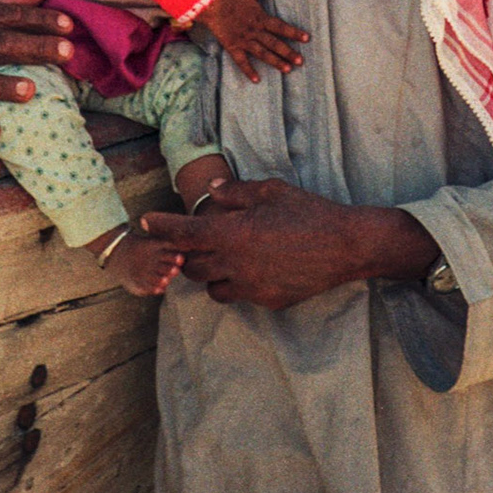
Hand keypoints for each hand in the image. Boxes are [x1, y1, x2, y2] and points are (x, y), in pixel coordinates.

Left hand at [138, 178, 438, 308]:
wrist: (346, 246)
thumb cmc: (310, 212)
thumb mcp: (272, 191)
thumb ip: (236, 193)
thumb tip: (213, 191)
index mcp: (233, 234)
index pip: (184, 234)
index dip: (161, 227)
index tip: (146, 222)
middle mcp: (235, 264)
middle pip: (192, 267)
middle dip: (188, 255)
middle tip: (196, 242)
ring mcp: (251, 287)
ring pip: (212, 288)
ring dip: (211, 273)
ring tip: (226, 257)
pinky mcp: (268, 301)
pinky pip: (240, 296)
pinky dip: (237, 284)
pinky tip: (255, 269)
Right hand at [196, 0, 309, 81]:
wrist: (210, 4)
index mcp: (260, 18)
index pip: (280, 27)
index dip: (294, 33)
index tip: (306, 38)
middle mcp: (254, 31)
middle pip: (274, 44)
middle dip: (288, 52)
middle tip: (300, 61)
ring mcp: (244, 40)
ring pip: (262, 53)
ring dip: (275, 62)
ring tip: (287, 70)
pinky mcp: (233, 46)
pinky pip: (241, 61)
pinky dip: (248, 71)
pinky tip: (256, 80)